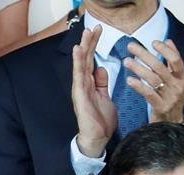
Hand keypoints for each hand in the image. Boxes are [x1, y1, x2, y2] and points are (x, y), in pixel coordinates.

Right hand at [71, 25, 117, 157]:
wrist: (98, 138)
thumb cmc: (101, 121)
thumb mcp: (105, 98)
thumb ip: (102, 83)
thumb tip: (101, 69)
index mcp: (91, 84)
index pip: (92, 60)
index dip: (95, 46)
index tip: (99, 32)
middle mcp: (83, 84)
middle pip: (86, 59)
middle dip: (90, 43)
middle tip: (94, 27)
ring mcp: (80, 89)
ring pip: (81, 64)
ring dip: (83, 48)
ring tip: (86, 33)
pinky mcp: (79, 95)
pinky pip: (79, 75)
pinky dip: (78, 62)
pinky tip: (79, 51)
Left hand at [125, 39, 183, 123]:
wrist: (173, 124)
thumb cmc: (172, 99)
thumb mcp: (176, 80)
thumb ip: (172, 62)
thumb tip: (168, 41)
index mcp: (182, 78)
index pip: (176, 60)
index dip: (165, 50)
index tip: (153, 42)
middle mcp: (178, 87)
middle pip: (160, 67)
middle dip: (144, 54)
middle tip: (131, 46)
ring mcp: (169, 98)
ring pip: (152, 79)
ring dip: (138, 68)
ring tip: (126, 61)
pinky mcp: (161, 107)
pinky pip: (148, 94)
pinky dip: (138, 85)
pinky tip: (129, 79)